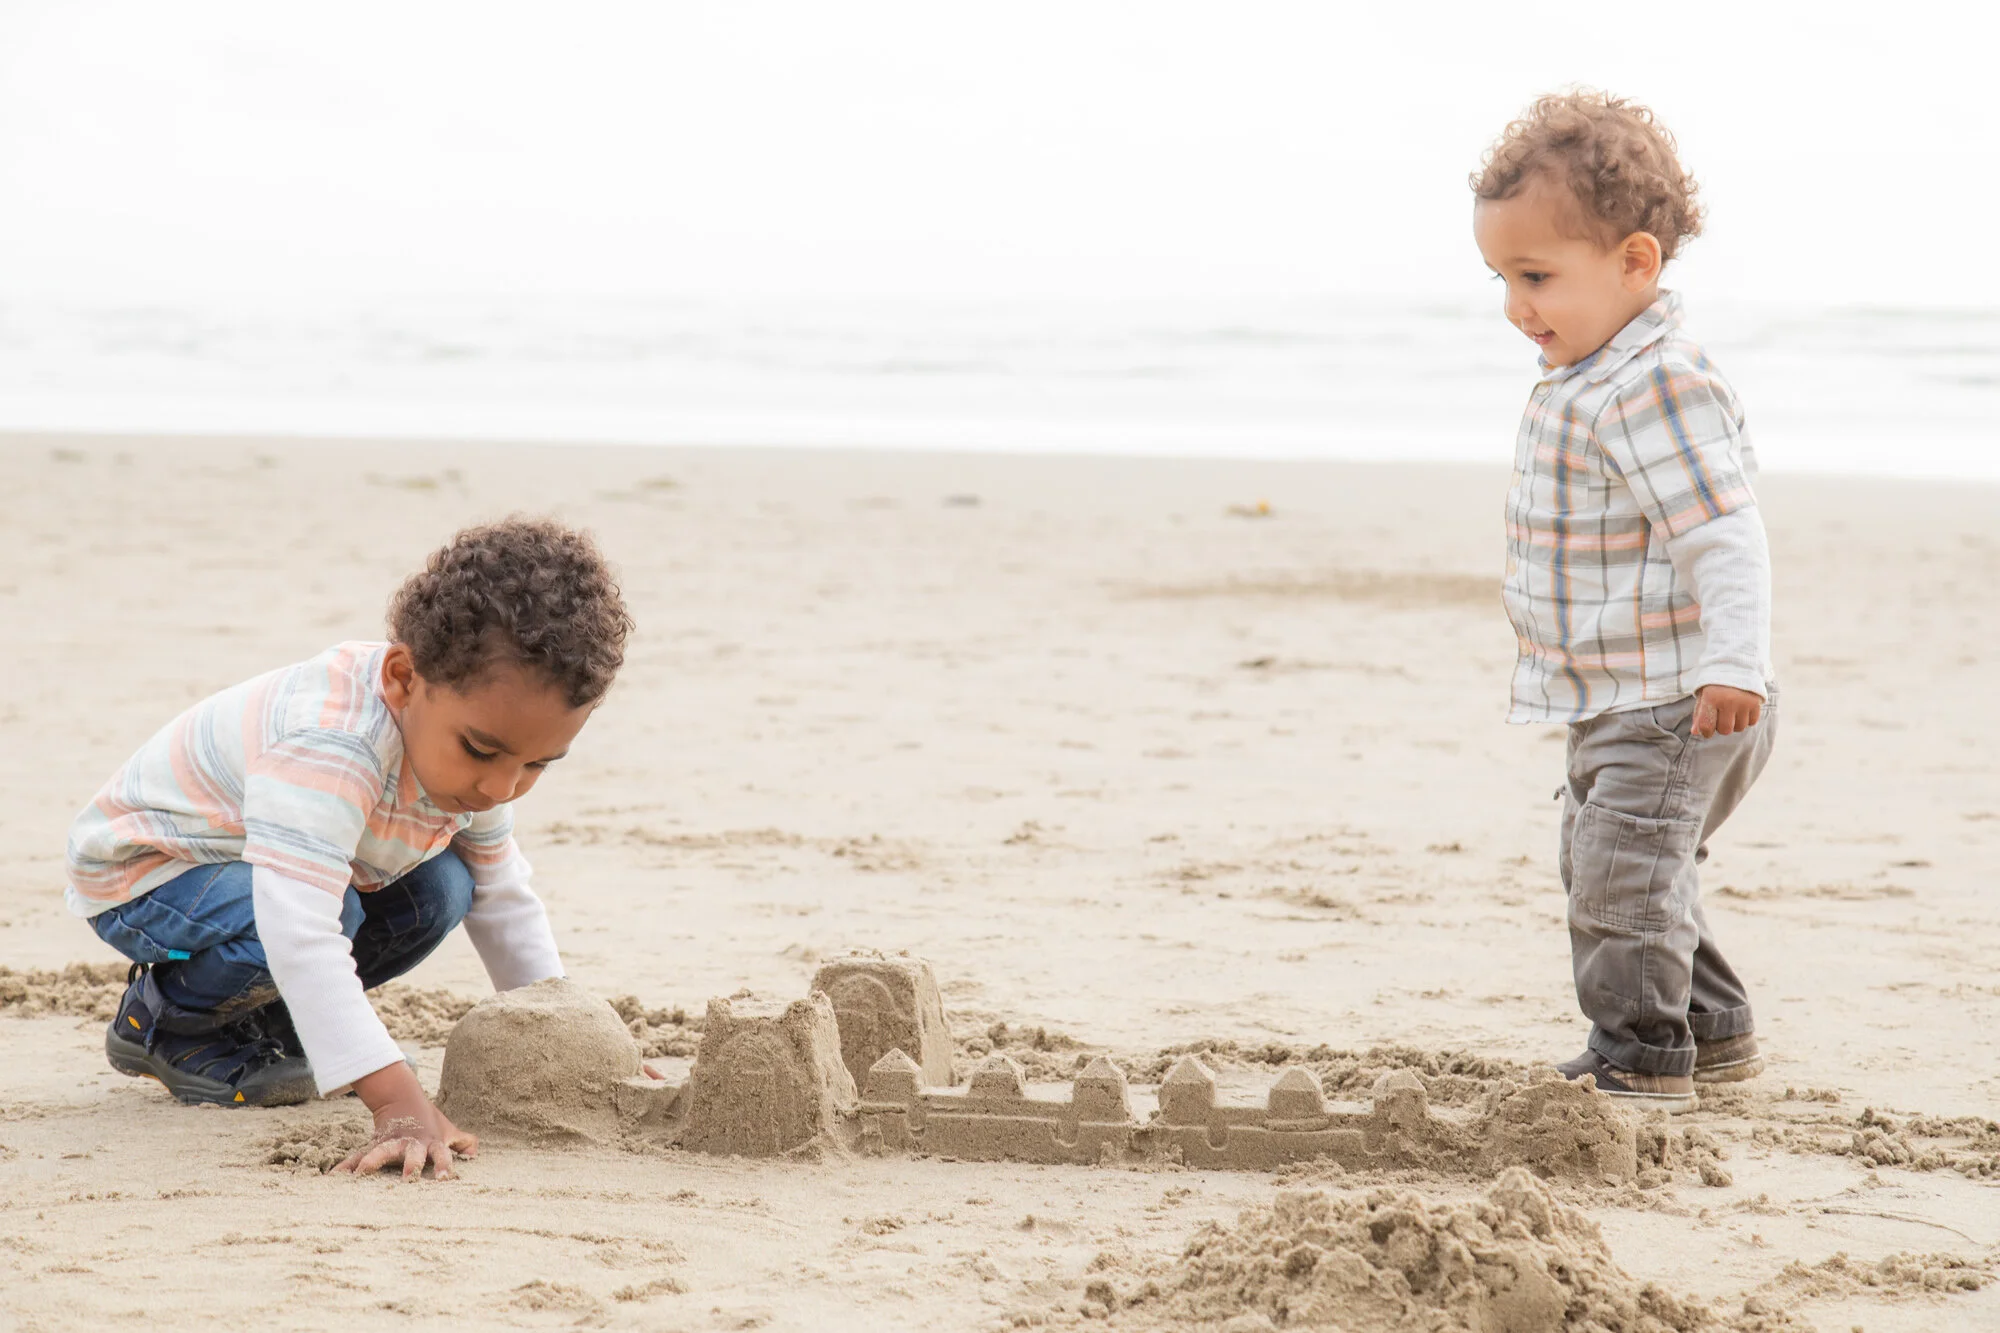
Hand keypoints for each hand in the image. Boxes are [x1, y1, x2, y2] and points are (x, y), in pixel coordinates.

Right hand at [336, 1060, 476, 1181]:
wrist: (402, 1098)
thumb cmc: (430, 1121)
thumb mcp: (448, 1130)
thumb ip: (464, 1142)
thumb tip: (475, 1154)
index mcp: (430, 1142)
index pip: (442, 1155)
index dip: (444, 1166)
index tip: (444, 1180)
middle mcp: (411, 1144)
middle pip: (412, 1154)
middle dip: (410, 1166)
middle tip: (407, 1180)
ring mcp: (391, 1144)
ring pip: (380, 1152)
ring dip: (372, 1163)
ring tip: (360, 1176)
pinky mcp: (373, 1146)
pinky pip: (357, 1157)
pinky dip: (345, 1167)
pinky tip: (332, 1179)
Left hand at [1692, 685, 1762, 738]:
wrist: (1736, 666)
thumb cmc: (1715, 684)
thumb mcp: (1703, 695)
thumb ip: (1699, 714)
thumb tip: (1696, 732)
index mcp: (1711, 698)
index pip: (1706, 727)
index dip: (1706, 732)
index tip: (1707, 729)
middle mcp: (1728, 701)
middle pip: (1725, 730)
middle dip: (1721, 726)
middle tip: (1720, 715)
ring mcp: (1744, 702)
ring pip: (1739, 728)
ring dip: (1735, 723)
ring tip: (1732, 710)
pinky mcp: (1756, 703)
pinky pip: (1752, 722)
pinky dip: (1747, 719)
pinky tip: (1742, 708)